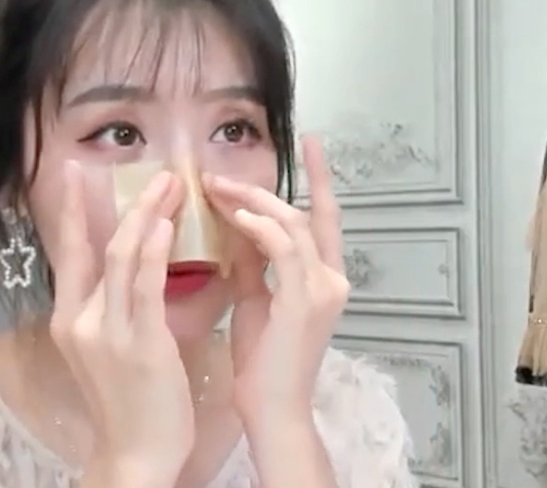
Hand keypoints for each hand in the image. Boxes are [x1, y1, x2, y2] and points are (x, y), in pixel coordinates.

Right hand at [49, 161, 193, 478]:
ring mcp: (106, 331)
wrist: (136, 454)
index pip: (71, 253)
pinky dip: (154, 251)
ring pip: (122, 257)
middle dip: (127, 203)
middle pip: (100, 246)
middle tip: (150, 171)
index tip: (77, 174)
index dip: (75, 211)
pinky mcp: (139, 344)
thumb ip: (116, 307)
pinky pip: (144, 287)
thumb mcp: (110, 349)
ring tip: (170, 184)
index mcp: (70, 319)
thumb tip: (137, 264)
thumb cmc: (129, 402)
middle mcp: (80, 319)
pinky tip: (167, 224)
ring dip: (148, 215)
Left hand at [204, 136, 348, 425]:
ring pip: (294, 224)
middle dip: (261, 188)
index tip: (307, 141)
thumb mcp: (256, 298)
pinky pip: (285, 248)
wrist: (271, 407)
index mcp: (323, 277)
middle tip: (218, 175)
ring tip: (216, 189)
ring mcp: (324, 289)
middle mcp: (333, 278)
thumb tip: (235, 225)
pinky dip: (260, 227)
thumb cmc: (262, 359)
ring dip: (252, 201)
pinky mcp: (306, 301)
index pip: (323, 217)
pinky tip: (233, 216)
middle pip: (305, 213)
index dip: (318, 177)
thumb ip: (252, 261)